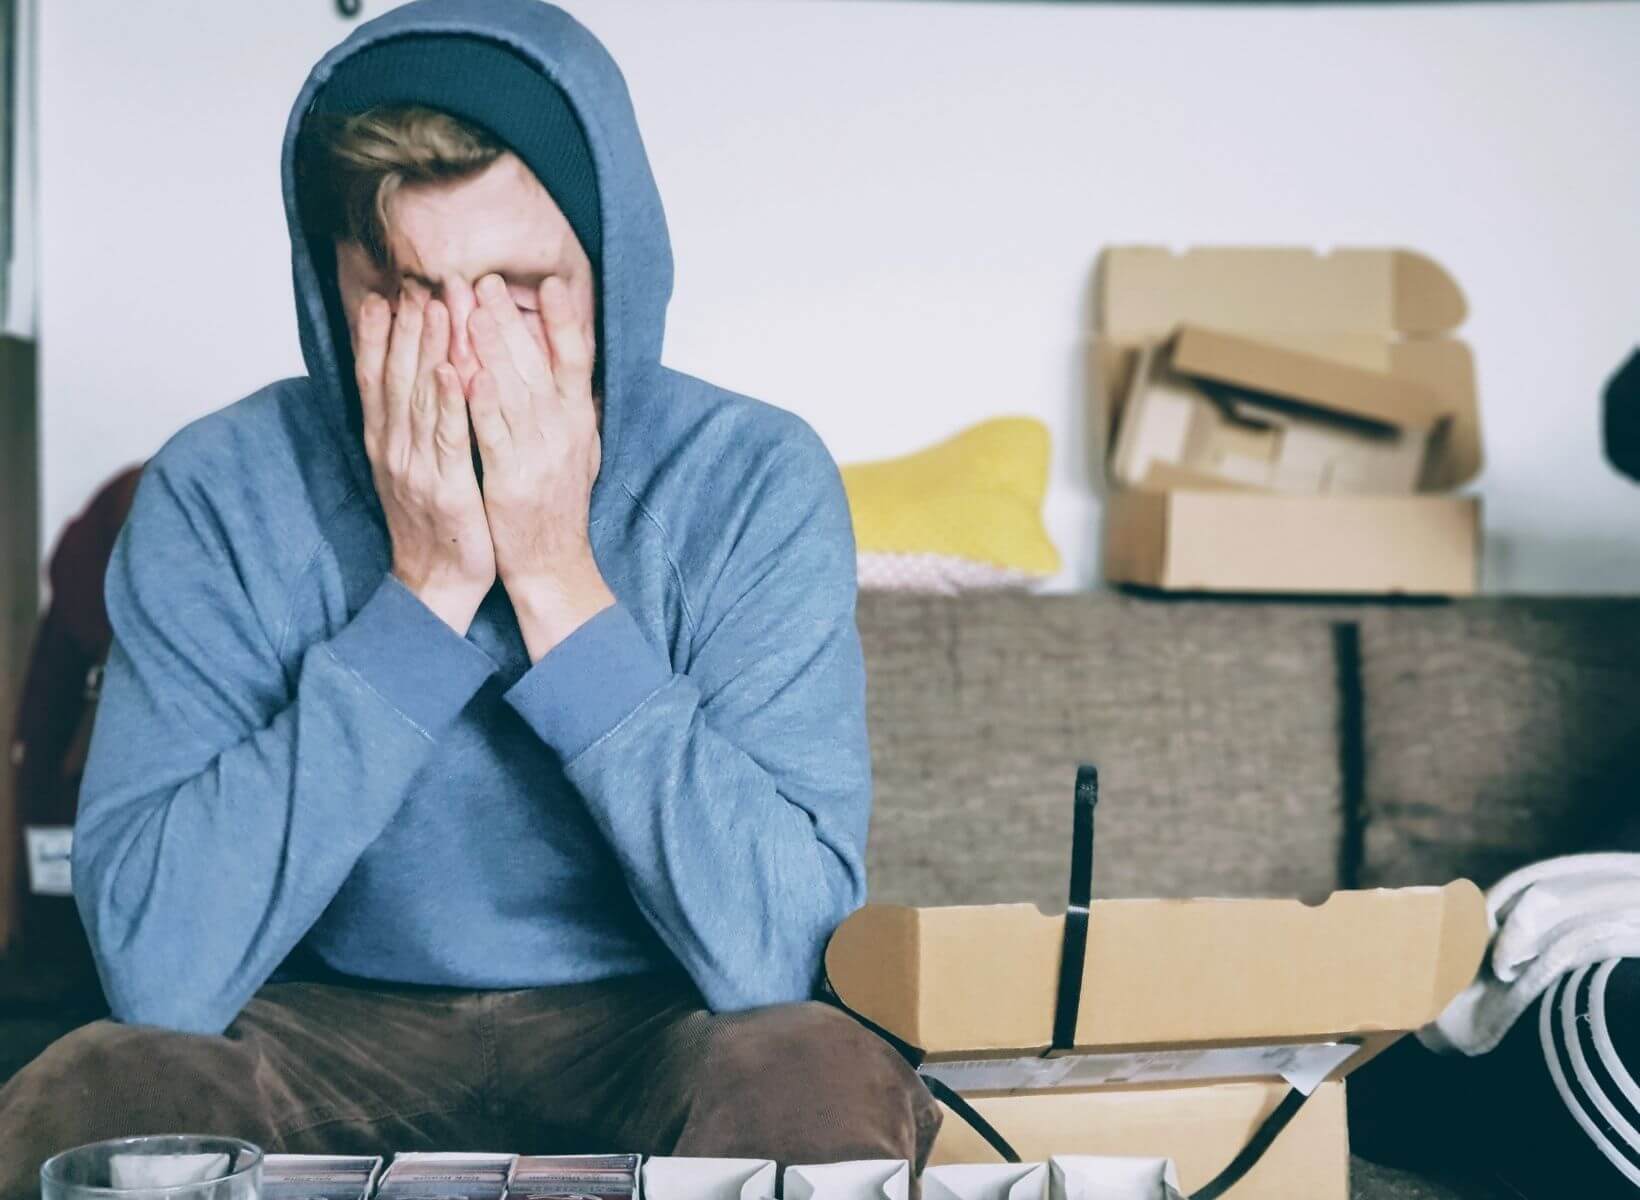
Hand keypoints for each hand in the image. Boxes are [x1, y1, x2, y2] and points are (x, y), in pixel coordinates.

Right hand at [355, 283, 495, 633]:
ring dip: (427, 348)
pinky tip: (451, 369)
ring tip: (437, 305)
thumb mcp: (410, 467)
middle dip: (406, 326)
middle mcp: (393, 448)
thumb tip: (410, 379)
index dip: (378, 335)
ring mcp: (416, 467)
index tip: (385, 292)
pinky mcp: (446, 487)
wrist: (436, 583)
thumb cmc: (433, 522)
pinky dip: (447, 401)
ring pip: (419, 397)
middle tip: (416, 282)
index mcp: (384, 442)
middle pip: (395, 376)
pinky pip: (447, 437)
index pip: (375, 377)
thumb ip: (407, 424)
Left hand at [466, 272, 612, 659]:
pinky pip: (494, 434)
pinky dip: (481, 402)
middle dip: (508, 319)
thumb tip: (570, 364)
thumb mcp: (578, 450)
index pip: (576, 359)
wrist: (553, 565)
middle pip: (537, 364)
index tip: (550, 282)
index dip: (564, 320)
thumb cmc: (556, 506)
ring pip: (513, 390)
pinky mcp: (511, 479)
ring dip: (491, 348)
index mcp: (579, 421)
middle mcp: (564, 432)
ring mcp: (539, 455)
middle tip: (483, 279)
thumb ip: (570, 408)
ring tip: (469, 307)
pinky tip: (465, 372)